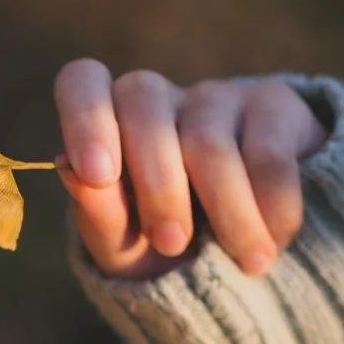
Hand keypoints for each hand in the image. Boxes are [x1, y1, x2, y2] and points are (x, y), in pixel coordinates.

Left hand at [54, 63, 325, 280]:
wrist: (239, 260)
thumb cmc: (162, 249)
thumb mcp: (123, 248)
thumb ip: (97, 213)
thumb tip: (68, 167)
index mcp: (104, 123)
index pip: (82, 81)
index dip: (85, 118)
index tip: (96, 174)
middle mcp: (154, 98)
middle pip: (144, 107)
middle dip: (158, 187)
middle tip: (171, 245)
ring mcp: (213, 97)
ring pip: (209, 141)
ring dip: (227, 212)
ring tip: (246, 262)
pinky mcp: (272, 104)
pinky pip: (268, 153)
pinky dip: (272, 205)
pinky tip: (275, 239)